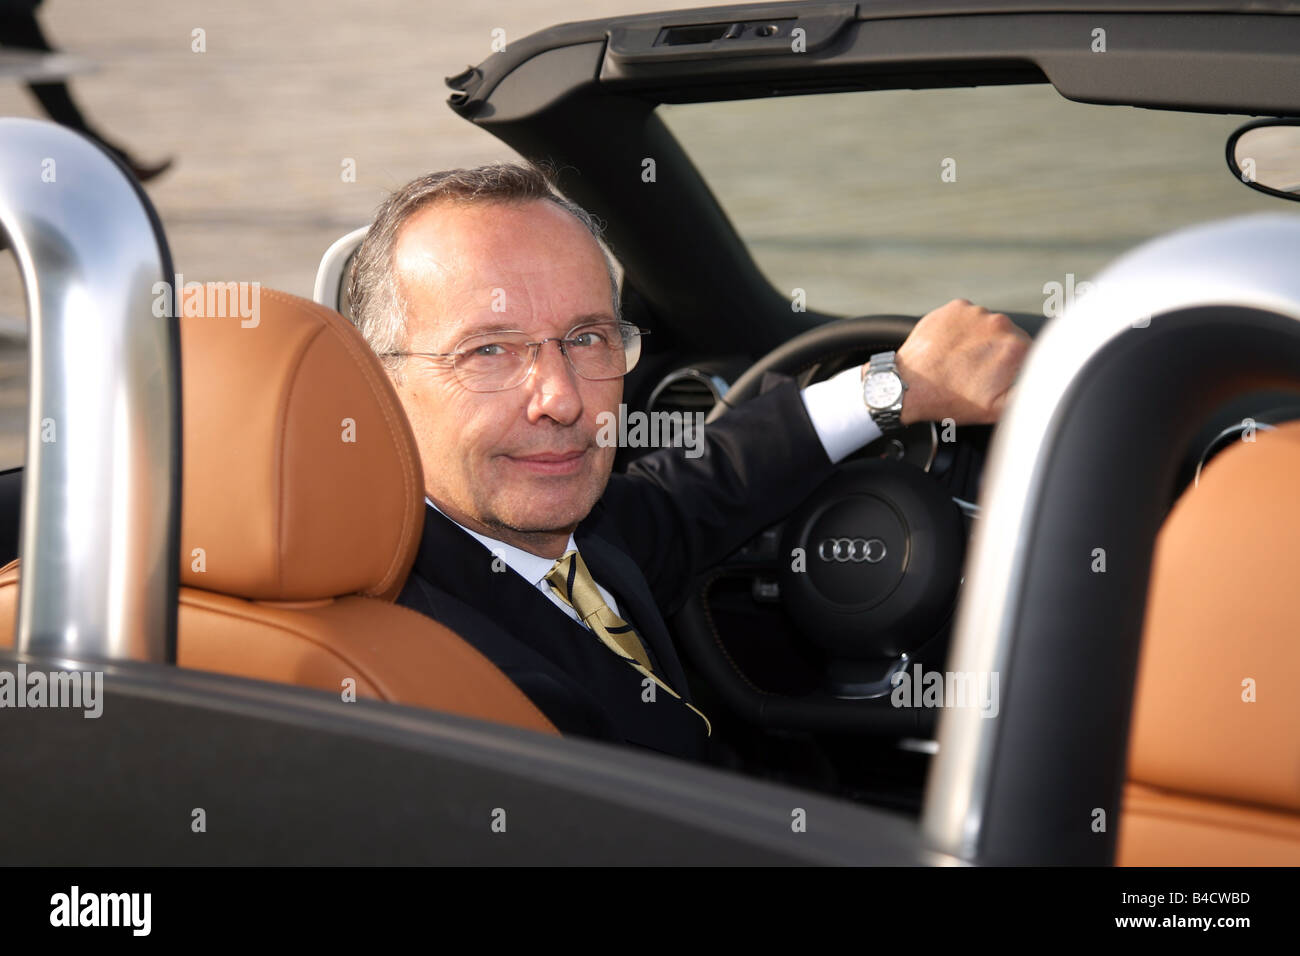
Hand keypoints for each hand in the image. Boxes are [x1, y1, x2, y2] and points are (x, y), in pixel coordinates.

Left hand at [889, 298, 1031, 426]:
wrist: (907, 386)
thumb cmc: (949, 400)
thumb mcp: (996, 410)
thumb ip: (1027, 395)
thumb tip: (1044, 387)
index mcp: (1016, 348)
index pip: (1030, 353)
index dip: (1016, 368)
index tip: (998, 378)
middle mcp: (1000, 324)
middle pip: (1010, 337)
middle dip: (998, 353)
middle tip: (977, 372)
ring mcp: (976, 313)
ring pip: (989, 326)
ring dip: (981, 340)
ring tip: (961, 361)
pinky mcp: (956, 307)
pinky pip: (967, 317)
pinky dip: (962, 329)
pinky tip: (952, 348)